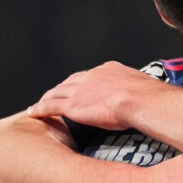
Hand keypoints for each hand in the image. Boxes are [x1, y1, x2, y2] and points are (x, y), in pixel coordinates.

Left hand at [28, 61, 156, 129]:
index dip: (84, 82)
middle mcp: (92, 77)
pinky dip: (40, 109)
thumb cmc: (149, 97)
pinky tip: (33, 113)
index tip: (82, 87)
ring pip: (57, 92)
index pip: (91, 75)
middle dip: (62, 88)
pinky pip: (51, 106)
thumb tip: (147, 98)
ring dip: (47, 97)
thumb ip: (138, 90)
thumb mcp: (144, 87)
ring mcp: (81, 90)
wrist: (142, 100)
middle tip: (56, 94)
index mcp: (109, 70)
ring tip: (41, 103)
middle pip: (71, 81)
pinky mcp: (73, 105)